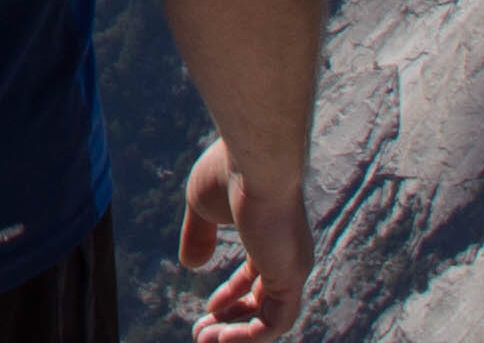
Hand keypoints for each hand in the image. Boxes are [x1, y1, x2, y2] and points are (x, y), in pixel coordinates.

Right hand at [177, 137, 310, 342]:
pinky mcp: (290, 277)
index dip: (232, 296)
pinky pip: (275, 324)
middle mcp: (288, 255)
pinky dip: (249, 337)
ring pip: (270, 318)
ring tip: (204, 341)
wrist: (254, 160)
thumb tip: (190, 266)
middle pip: (264, 301)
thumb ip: (198, 236)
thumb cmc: (228, 173)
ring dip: (237, 335)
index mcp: (271, 236)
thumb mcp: (202, 206)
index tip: (208, 309)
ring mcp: (293, 267)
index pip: (257, 276)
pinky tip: (221, 338)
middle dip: (232, 321)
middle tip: (201, 333)